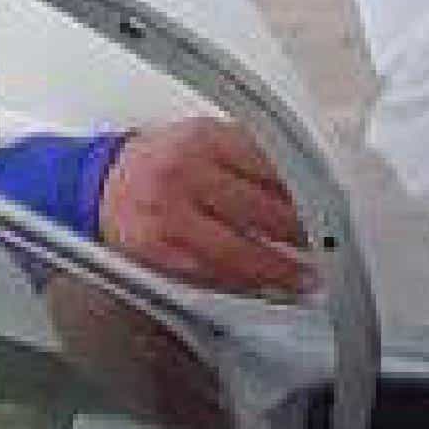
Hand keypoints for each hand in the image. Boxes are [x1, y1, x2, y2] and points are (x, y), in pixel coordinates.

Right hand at [96, 117, 316, 296]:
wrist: (96, 185)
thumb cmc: (158, 162)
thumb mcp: (203, 140)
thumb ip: (249, 156)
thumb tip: (303, 185)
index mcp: (204, 141)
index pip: (271, 168)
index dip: (307, 192)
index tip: (332, 208)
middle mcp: (187, 176)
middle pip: (261, 211)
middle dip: (301, 234)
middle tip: (327, 247)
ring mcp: (171, 217)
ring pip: (240, 252)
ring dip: (280, 270)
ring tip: (306, 279)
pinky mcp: (159, 253)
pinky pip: (212, 274)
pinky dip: (244, 284)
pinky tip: (266, 288)